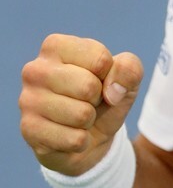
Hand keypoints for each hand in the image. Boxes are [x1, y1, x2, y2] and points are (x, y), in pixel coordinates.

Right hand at [19, 34, 143, 176]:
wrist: (90, 138)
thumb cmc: (105, 96)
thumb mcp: (127, 77)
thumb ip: (129, 68)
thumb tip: (112, 92)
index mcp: (56, 46)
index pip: (100, 59)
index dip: (109, 75)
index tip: (99, 79)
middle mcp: (35, 69)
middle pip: (88, 86)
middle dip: (98, 99)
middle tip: (88, 101)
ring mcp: (27, 100)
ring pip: (81, 115)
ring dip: (88, 121)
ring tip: (78, 117)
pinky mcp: (29, 130)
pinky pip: (73, 139)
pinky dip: (80, 141)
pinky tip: (68, 134)